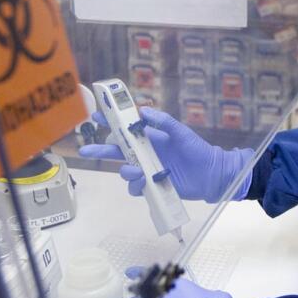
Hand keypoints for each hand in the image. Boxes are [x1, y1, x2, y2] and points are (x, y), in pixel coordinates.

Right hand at [78, 108, 252, 202]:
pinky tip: (145, 182)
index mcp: (150, 137)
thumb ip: (163, 121)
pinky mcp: (152, 186)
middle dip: (100, 150)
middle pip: (117, 151)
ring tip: (137, 171)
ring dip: (125, 171)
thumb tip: (142, 110)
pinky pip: (135, 188)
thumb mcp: (181, 132)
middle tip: (85, 151)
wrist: (212, 174)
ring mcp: (148, 170)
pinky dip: (136, 186)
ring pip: (125, 170)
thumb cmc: (197, 150)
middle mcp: (146, 153)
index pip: (126, 129)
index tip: (95, 117)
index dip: (110, 123)